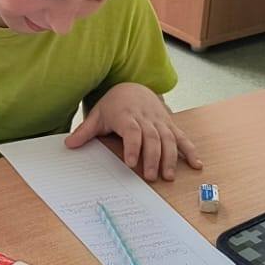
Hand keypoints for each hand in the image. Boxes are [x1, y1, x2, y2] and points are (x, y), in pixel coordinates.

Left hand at [65, 83, 201, 181]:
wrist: (133, 87)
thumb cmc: (113, 105)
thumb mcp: (97, 115)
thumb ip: (85, 132)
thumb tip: (68, 145)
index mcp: (126, 115)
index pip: (132, 131)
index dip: (132, 146)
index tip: (130, 162)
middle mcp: (146, 118)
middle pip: (152, 138)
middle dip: (152, 158)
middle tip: (151, 177)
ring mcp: (160, 121)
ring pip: (169, 139)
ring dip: (171, 158)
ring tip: (169, 176)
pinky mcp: (170, 125)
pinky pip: (182, 137)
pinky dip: (190, 150)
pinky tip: (196, 164)